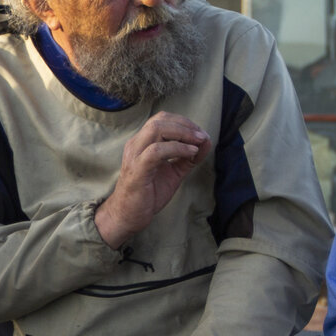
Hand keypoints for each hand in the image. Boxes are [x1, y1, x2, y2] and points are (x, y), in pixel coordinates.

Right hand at [93, 113, 209, 248]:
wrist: (128, 216)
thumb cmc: (148, 193)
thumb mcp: (173, 172)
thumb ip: (188, 157)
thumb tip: (207, 141)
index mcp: (142, 143)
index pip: (161, 119)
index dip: (183, 122)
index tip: (200, 133)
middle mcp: (136, 145)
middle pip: (160, 120)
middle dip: (185, 125)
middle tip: (202, 136)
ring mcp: (135, 156)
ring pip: (157, 129)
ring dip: (182, 133)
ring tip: (198, 143)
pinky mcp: (138, 170)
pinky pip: (157, 151)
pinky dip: (177, 148)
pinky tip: (191, 153)